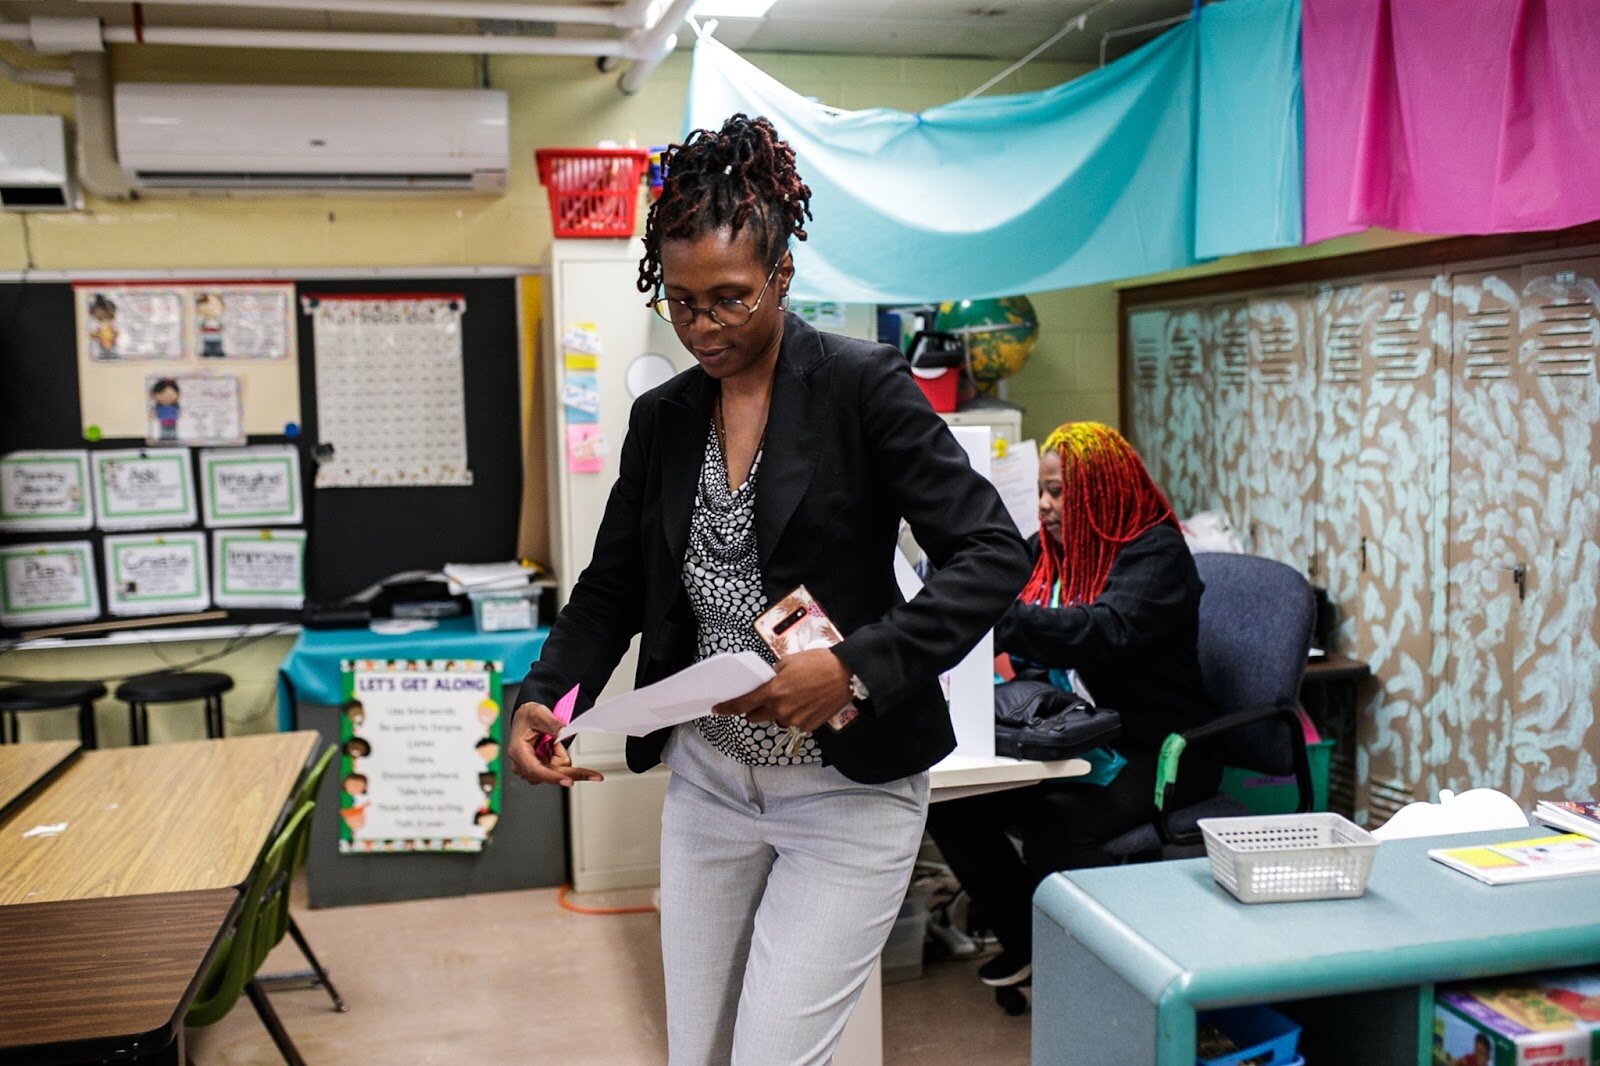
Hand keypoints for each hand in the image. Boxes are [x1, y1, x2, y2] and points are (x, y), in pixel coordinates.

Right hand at [506, 701, 604, 788]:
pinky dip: (559, 756)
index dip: (554, 777)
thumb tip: (564, 733)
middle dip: (572, 770)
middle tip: (596, 776)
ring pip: (557, 771)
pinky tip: (552, 747)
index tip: (569, 781)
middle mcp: (522, 765)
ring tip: (551, 741)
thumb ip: (553, 724)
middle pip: (552, 775)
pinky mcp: (539, 770)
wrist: (525, 717)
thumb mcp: (540, 714)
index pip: (536, 770)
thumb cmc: (528, 716)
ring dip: (560, 755)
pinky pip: (558, 768)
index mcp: (518, 752)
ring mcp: (531, 769)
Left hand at [713, 648, 851, 733]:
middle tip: (763, 698)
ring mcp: (794, 720)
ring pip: (775, 720)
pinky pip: (793, 723)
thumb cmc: (818, 663)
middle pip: (755, 718)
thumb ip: (773, 675)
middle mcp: (781, 710)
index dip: (728, 708)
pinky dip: (794, 715)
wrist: (847, 674)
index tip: (718, 710)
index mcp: (773, 692)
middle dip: (754, 710)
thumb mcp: (789, 661)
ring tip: (793, 697)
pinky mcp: (807, 726)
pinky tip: (806, 702)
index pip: (743, 704)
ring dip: (776, 712)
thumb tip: (766, 682)